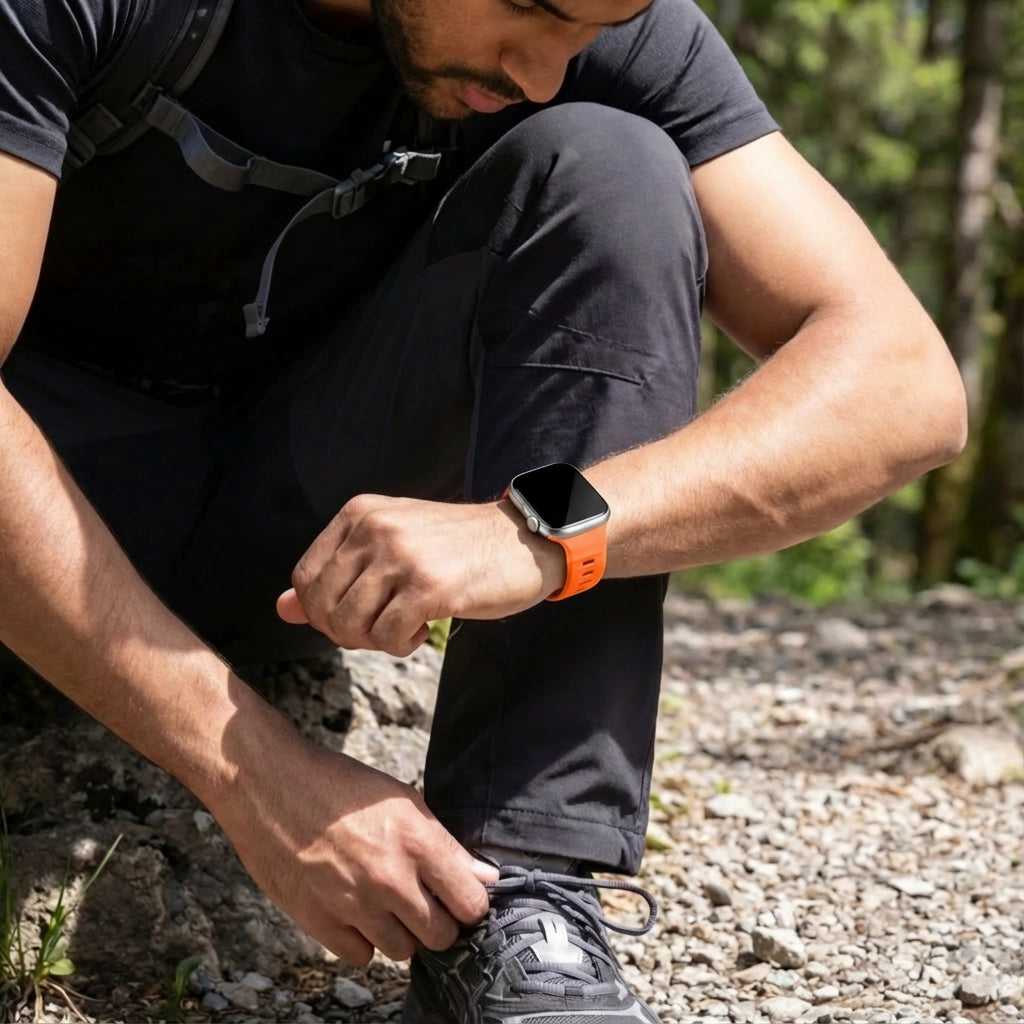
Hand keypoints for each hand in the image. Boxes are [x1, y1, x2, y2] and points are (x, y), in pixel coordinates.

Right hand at [212, 710, 497, 964]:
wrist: (270, 785)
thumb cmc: (339, 786)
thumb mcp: (402, 799)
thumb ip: (445, 844)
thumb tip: (485, 879)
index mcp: (417, 841)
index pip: (471, 903)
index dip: (469, 902)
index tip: (459, 895)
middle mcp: (389, 879)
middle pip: (441, 936)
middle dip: (439, 921)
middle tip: (423, 900)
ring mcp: (352, 905)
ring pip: (402, 951)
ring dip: (401, 931)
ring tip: (386, 901)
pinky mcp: (318, 922)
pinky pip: (361, 955)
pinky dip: (363, 940)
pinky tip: (356, 910)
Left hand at [276, 494, 563, 655]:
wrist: (523, 541)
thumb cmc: (457, 549)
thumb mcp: (390, 549)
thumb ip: (336, 575)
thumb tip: (282, 609)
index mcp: (361, 513)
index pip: (305, 578)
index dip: (322, 612)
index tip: (357, 616)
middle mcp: (376, 528)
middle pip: (322, 606)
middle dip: (347, 632)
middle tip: (383, 628)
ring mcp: (402, 556)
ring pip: (350, 625)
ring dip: (376, 641)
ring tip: (406, 626)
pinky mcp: (429, 587)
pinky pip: (387, 637)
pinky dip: (402, 645)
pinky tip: (425, 630)